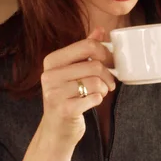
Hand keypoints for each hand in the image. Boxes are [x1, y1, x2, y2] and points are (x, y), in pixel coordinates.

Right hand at [39, 27, 115, 146]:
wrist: (56, 130)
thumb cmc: (67, 96)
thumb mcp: (72, 71)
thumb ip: (85, 50)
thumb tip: (100, 30)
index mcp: (52, 61)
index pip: (86, 45)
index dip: (105, 52)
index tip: (111, 62)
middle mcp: (49, 75)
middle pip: (94, 64)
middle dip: (108, 74)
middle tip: (110, 82)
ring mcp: (55, 93)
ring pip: (96, 82)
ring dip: (104, 89)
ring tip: (100, 93)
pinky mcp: (64, 109)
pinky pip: (94, 98)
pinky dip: (99, 100)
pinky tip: (92, 102)